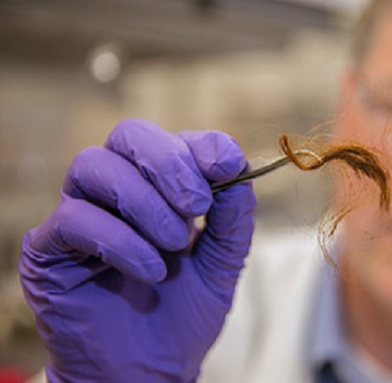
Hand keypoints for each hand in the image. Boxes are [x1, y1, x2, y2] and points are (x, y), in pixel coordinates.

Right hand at [18, 118, 255, 381]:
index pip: (172, 140)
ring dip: (143, 202)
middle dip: (168, 163)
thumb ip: (233, 218)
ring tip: (173, 244)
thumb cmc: (182, 315)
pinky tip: (149, 271)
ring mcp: (78, 215)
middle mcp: (115, 192)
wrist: (149, 370)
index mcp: (158, 188)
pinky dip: (120, 240)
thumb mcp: (222, 264)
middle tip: (196, 205)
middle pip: (128, 135)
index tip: (227, 165)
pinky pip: (74, 219)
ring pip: (93, 166)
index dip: (201, 145)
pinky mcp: (48, 250)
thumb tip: (239, 173)